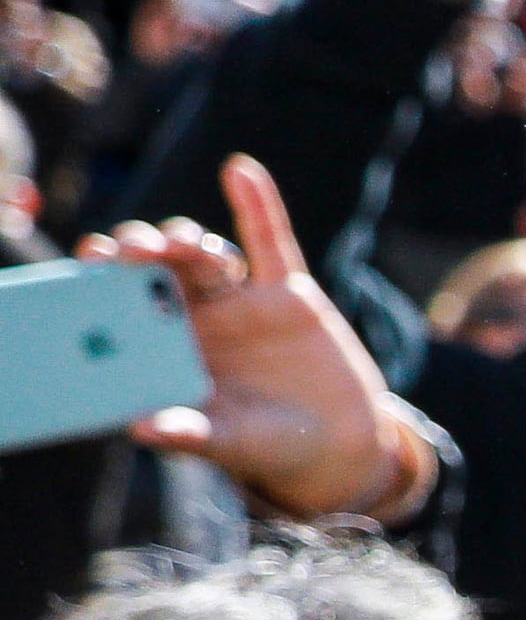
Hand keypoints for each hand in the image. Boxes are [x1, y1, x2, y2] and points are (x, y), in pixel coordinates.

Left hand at [99, 156, 423, 517]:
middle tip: (136, 250)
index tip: (94, 260)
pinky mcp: (288, 293)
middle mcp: (196, 316)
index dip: (105, 276)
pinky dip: (257, 205)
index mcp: (166, 347)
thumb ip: (189, 434)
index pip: (124, 301)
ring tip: (185, 244)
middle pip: (156, 267)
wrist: (338, 444)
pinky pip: (270, 241)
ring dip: (188, 239)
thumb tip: (141, 429)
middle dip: (141, 250)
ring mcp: (240, 300)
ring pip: (204, 253)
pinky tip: (240, 171)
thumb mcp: (229, 443)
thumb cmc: (268, 447)